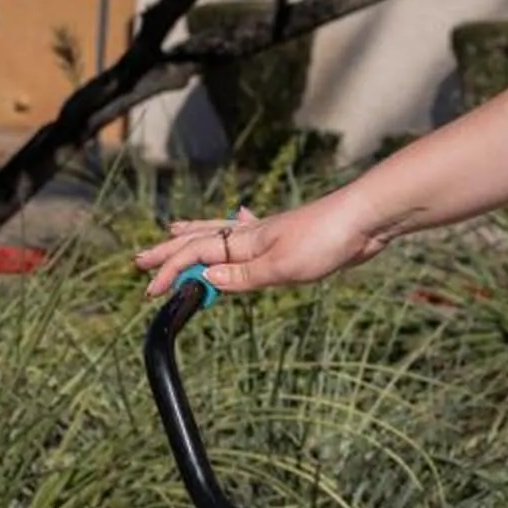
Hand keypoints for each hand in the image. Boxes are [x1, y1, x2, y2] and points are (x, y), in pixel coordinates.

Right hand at [136, 189, 379, 297]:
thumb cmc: (326, 240)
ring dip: (196, 234)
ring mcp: (270, 234)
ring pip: (222, 232)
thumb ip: (243, 277)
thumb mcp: (281, 267)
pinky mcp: (289, 238)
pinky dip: (237, 225)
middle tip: (141, 260)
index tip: (150, 292)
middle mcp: (252, 234)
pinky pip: (250, 232)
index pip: (196, 255)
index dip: (171, 273)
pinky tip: (241, 215)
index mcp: (245, 241)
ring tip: (174, 229)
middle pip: (201, 240)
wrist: (365, 219)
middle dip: (171, 252)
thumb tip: (206, 280)